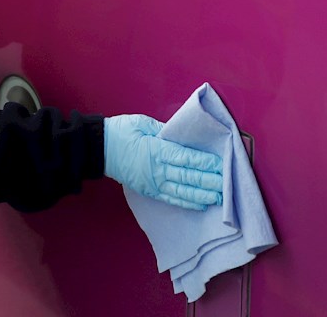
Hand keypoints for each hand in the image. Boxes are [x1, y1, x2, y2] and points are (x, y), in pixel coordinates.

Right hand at [104, 114, 223, 210]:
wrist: (97, 149)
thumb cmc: (120, 132)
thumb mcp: (141, 122)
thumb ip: (163, 129)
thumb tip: (182, 134)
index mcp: (156, 149)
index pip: (186, 158)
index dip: (205, 162)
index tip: (222, 164)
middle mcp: (157, 168)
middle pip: (188, 176)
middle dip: (210, 180)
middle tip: (229, 183)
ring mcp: (153, 182)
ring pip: (183, 190)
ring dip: (203, 194)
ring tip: (220, 196)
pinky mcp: (149, 190)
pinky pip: (171, 198)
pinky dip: (187, 202)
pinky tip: (201, 203)